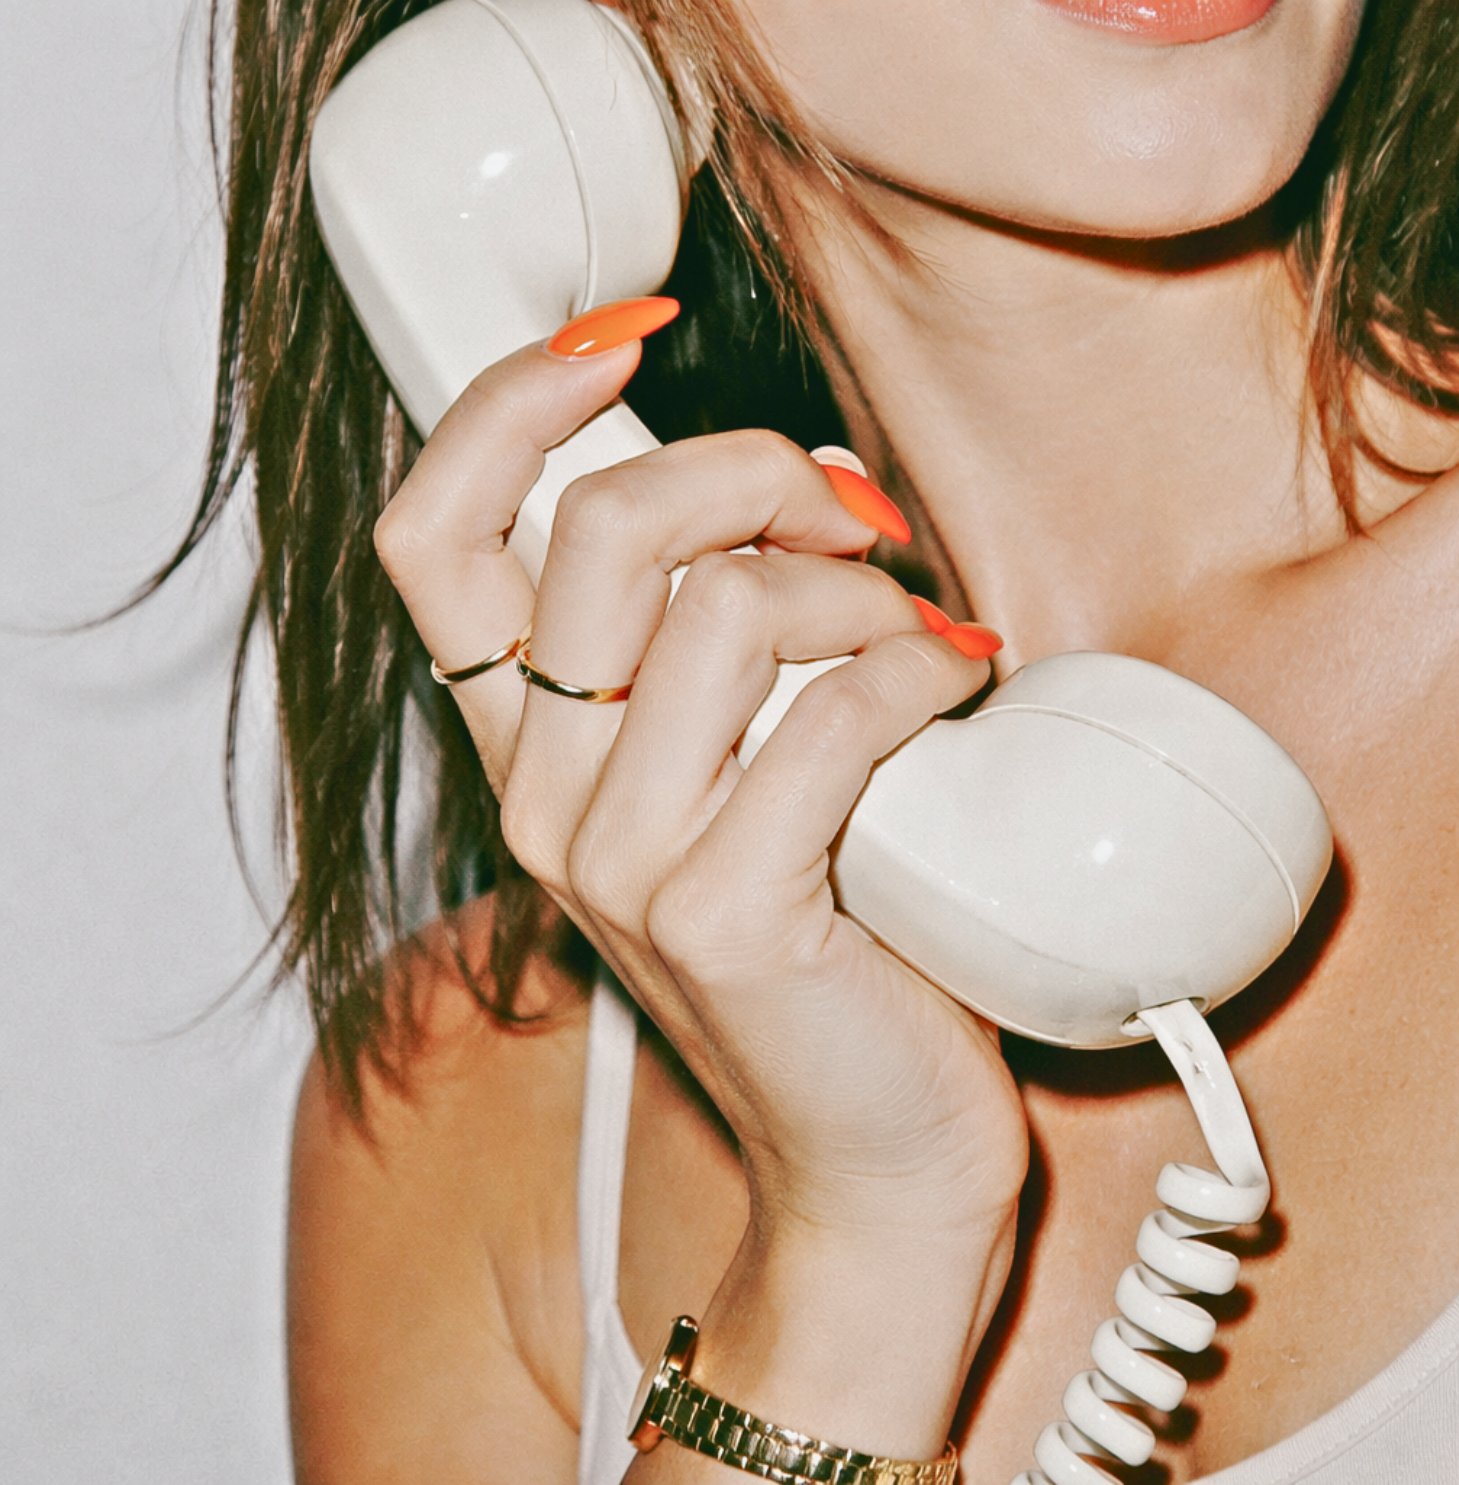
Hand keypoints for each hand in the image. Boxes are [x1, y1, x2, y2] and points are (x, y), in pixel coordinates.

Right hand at [374, 306, 1026, 1251]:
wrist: (868, 1153)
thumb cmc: (824, 946)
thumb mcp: (739, 771)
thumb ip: (726, 636)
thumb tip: (805, 485)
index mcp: (528, 754)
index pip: (429, 540)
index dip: (506, 410)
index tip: (618, 340)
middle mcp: (544, 801)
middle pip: (598, 530)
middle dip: (750, 468)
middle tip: (846, 516)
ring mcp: (624, 864)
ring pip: (730, 608)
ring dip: (859, 590)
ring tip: (919, 642)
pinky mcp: (727, 914)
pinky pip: (837, 713)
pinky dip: (924, 671)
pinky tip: (959, 695)